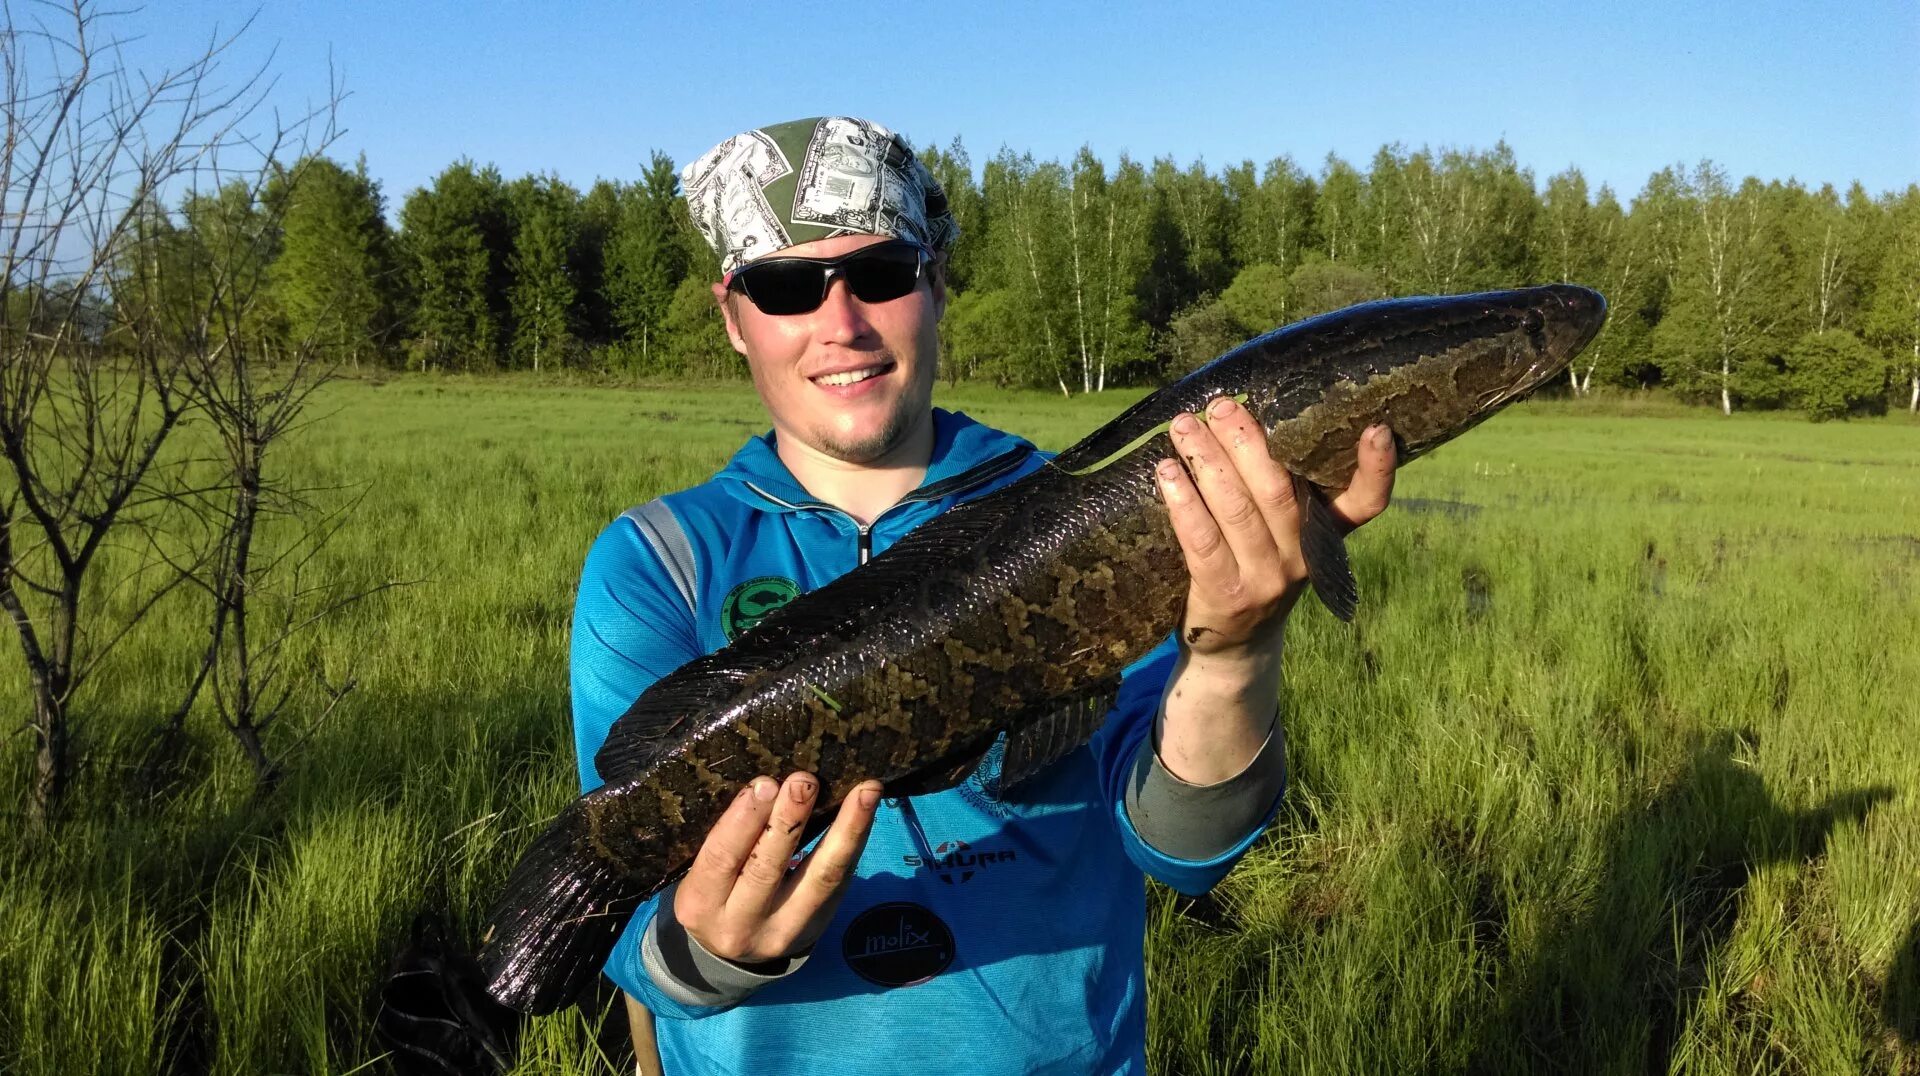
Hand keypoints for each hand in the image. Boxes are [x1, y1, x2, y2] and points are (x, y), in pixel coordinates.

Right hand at [673, 772, 882, 962]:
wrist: (733, 952)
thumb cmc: (716, 892)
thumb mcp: (703, 874)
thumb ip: (727, 840)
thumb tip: (767, 785)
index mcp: (700, 904)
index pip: (721, 858)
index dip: (743, 821)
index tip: (764, 784)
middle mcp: (740, 925)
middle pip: (767, 870)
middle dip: (788, 821)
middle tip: (804, 780)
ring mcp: (783, 932)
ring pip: (819, 879)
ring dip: (844, 830)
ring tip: (862, 792)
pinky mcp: (817, 928)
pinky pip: (840, 883)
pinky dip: (855, 843)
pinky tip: (867, 812)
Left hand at [1158, 396, 1396, 657]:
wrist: (1232, 644)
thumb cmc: (1254, 568)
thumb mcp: (1283, 535)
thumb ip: (1277, 488)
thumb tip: (1241, 412)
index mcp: (1325, 534)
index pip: (1366, 503)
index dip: (1376, 468)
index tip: (1376, 428)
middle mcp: (1302, 557)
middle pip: (1280, 490)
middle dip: (1247, 441)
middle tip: (1220, 405)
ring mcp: (1267, 579)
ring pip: (1237, 508)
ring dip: (1207, 461)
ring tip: (1184, 426)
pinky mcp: (1227, 595)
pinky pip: (1202, 540)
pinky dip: (1183, 501)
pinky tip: (1166, 472)